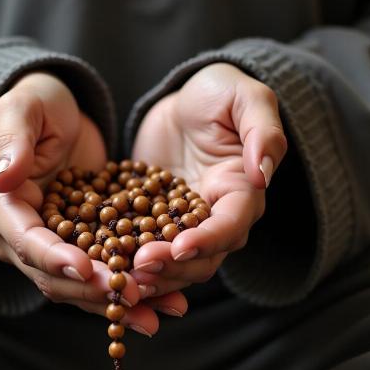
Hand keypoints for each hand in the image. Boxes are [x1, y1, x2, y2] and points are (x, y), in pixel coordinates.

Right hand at [0, 72, 184, 334]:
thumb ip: (12, 138)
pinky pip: (100, 274)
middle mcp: (19, 238)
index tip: (88, 269)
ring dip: (116, 302)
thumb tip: (2, 176)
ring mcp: (49, 247)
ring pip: (78, 287)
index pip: (26, 241)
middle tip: (135, 296)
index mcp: (1, 208)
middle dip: (93, 290)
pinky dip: (127, 287)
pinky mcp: (77, 247)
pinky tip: (164, 301)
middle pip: (52, 276)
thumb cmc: (37, 105)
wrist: (57, 117)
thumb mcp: (23, 108)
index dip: (55, 259)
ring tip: (157, 315)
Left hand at [131, 63, 286, 295]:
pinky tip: (106, 266)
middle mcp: (217, 217)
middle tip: (138, 266)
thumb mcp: (245, 98)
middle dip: (173, 267)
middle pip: (203, 258)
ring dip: (151, 276)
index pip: (231, 226)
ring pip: (174, 265)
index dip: (208, 240)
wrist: (183, 104)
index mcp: (243, 192)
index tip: (179, 247)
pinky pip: (145, 250)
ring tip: (122, 276)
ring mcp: (184, 225)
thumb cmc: (219, 93)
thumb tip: (264, 174)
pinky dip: (129, 262)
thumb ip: (263, 131)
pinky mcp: (155, 224)